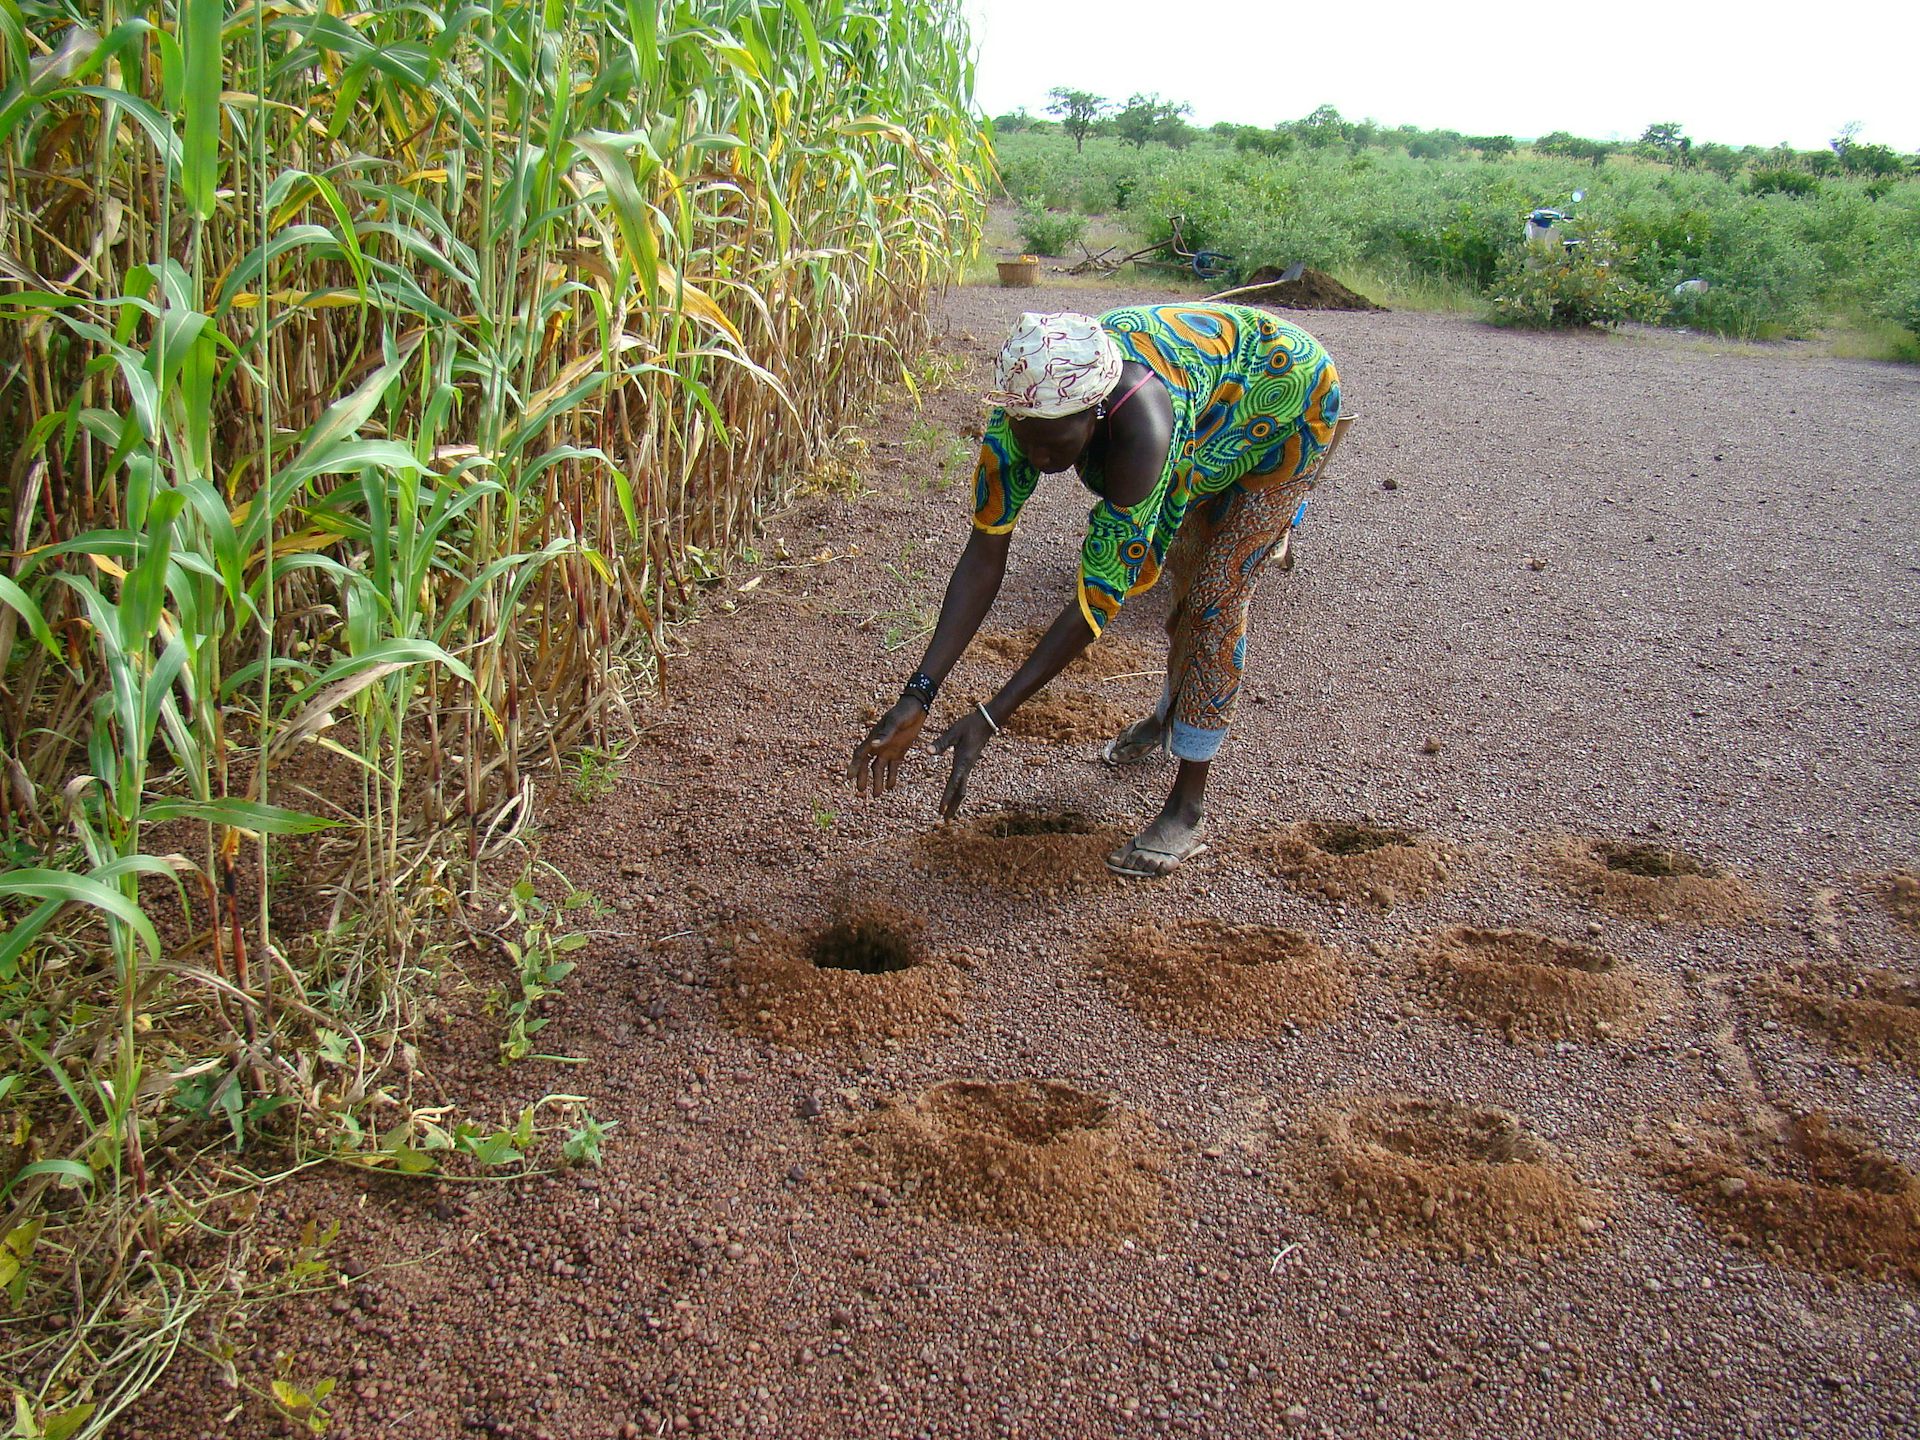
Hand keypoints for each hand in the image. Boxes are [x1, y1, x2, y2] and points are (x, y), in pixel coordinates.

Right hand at [847, 698, 926, 796]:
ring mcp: (888, 749)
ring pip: (879, 769)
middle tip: (861, 791)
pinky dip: (891, 777)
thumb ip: (885, 734)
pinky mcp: (899, 752)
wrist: (916, 707)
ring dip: (877, 781)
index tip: (848, 777)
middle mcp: (878, 746)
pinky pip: (893, 767)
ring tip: (877, 795)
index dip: (853, 765)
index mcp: (873, 738)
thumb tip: (873, 745)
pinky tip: (891, 787)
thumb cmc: (904, 712)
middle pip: (867, 765)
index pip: (860, 754)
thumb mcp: (895, 722)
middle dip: (863, 777)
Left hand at [931, 706, 995, 820]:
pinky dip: (957, 793)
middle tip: (945, 821)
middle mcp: (966, 768)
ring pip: (962, 789)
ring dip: (955, 802)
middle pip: (960, 793)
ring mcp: (968, 767)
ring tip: (948, 815)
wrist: (987, 722)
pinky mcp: (968, 764)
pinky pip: (963, 783)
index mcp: (962, 762)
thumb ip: (941, 742)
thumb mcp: (953, 731)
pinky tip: (953, 795)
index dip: (946, 798)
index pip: (953, 784)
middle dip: (952, 807)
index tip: (941, 810)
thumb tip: (928, 752)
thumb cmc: (969, 725)